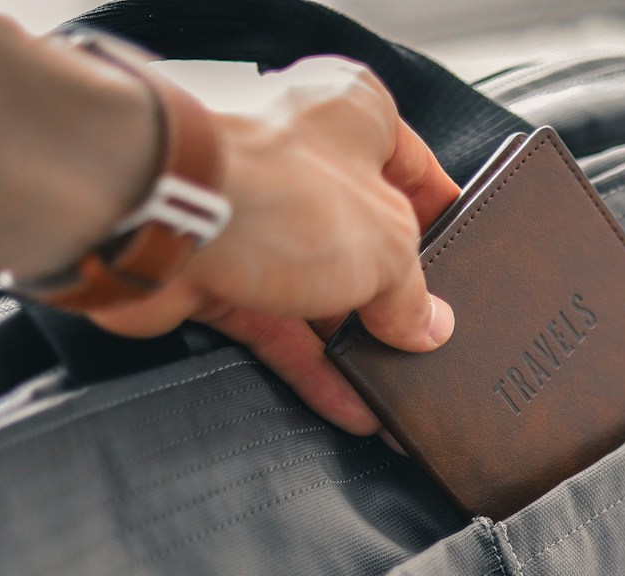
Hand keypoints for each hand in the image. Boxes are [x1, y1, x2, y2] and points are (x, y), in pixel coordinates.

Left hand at [80, 57, 458, 436]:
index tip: (464, 266)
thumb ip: (413, 293)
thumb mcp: (386, 249)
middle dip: (396, 295)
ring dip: (354, 344)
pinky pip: (279, 329)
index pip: (415, 166)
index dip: (442, 219)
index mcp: (353, 117)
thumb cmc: (276, 195)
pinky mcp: (219, 271)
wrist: (160, 219)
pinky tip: (351, 409)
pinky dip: (314, 370)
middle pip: (366, 235)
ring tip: (397, 390)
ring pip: (320, 289)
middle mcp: (302, 158)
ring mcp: (258, 217)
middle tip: (431, 340)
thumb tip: (428, 325)